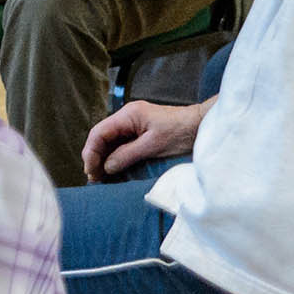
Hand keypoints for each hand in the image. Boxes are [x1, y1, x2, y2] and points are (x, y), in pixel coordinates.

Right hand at [80, 99, 203, 181]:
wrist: (203, 125)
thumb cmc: (181, 132)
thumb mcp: (153, 146)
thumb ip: (127, 155)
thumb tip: (106, 167)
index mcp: (127, 115)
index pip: (99, 132)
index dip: (91, 152)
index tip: (90, 170)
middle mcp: (127, 117)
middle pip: (102, 137)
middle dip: (95, 157)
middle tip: (93, 177)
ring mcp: (134, 124)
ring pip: (110, 142)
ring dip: (104, 158)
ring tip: (100, 177)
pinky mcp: (141, 132)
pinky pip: (121, 144)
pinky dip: (115, 157)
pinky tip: (113, 169)